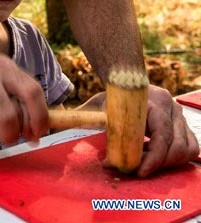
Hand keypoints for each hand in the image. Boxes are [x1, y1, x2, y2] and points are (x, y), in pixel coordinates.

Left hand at [77, 86, 198, 175]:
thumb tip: (66, 132)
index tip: (138, 172)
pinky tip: (154, 156)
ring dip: (167, 162)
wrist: (124, 82)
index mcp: (155, 100)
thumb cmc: (112, 96)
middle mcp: (171, 107)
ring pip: (186, 149)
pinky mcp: (183, 125)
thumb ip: (88, 120)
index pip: (162, 137)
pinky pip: (190, 147)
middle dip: (156, 164)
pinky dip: (175, 158)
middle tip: (136, 169)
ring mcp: (179, 115)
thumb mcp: (99, 107)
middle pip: (176, 147)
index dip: (152, 159)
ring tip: (144, 161)